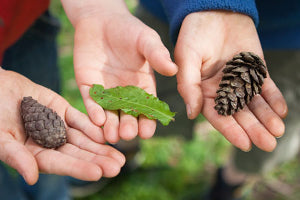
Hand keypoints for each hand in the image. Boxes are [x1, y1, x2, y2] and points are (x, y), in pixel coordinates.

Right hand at [0, 68, 124, 184]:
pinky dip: (92, 127)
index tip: (98, 173)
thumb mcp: (0, 136)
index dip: (78, 168)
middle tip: (118, 167)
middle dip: (97, 160)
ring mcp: (57, 126)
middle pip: (77, 154)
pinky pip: (79, 119)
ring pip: (83, 139)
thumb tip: (32, 178)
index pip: (59, 164)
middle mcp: (49, 143)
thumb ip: (16, 156)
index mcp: (34, 154)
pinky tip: (106, 135)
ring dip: (100, 147)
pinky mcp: (62, 110)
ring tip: (120, 156)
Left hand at [61, 0, 177, 142]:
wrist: (101, 19)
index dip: (147, 121)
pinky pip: (91, 102)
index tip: (147, 133)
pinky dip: (94, 111)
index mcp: (142, 86)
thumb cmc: (129, 30)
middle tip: (127, 134)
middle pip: (127, 115)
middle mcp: (125, 93)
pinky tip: (97, 120)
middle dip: (128, 127)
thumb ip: (158, 55)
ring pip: (109, 114)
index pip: (146, 108)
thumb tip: (173, 70)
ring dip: (110, 126)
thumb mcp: (146, 40)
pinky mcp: (88, 86)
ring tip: (112, 136)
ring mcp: (106, 91)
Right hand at [175, 11, 287, 151]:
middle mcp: (222, 89)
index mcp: (203, 90)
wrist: (215, 10)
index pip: (217, 115)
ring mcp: (240, 80)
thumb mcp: (186, 58)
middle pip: (239, 113)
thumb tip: (190, 114)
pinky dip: (274, 99)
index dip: (230, 130)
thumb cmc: (195, 33)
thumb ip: (188, 86)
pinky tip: (281, 111)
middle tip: (268, 144)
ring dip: (266, 118)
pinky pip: (266, 87)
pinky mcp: (255, 69)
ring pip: (254, 103)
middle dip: (253, 129)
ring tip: (278, 132)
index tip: (244, 144)